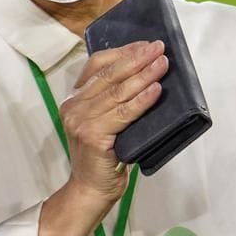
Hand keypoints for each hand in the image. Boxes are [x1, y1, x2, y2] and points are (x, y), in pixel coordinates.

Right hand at [37, 40, 166, 235]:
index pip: (97, 65)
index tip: (145, 45)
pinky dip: (142, 100)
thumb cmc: (104, 156)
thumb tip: (147, 73)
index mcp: (75, 99)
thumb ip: (114, 100)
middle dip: (137, 59)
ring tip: (163, 64)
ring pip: (118, 92)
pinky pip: (123, 113)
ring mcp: (80, 121)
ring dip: (144, 75)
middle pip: (109, 74)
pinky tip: (156, 90)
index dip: (123, 52)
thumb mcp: (105, 122)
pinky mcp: (93, 136)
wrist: (90, 190)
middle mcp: (73, 106)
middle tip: (159, 48)